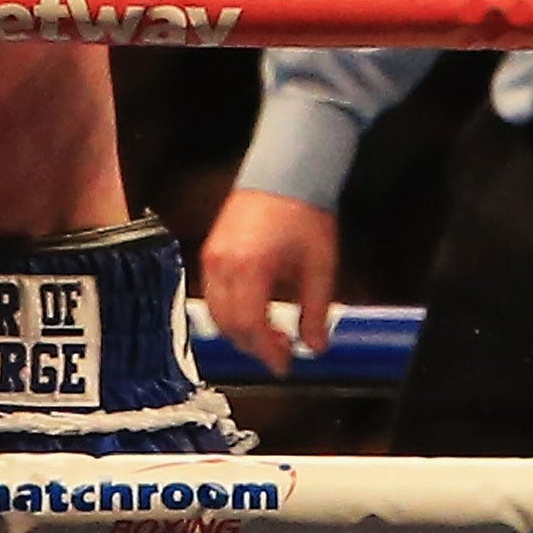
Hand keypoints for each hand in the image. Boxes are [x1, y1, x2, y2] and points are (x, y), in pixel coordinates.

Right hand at [200, 188, 338, 378]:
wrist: (287, 169)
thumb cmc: (305, 212)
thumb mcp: (321, 266)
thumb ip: (317, 311)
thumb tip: (315, 347)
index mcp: (251, 269)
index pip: (251, 327)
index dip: (267, 352)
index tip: (284, 364)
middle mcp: (224, 264)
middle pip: (230, 324)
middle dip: (254, 346)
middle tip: (279, 353)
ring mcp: (212, 255)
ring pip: (216, 311)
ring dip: (240, 330)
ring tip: (269, 334)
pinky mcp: (211, 248)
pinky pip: (212, 292)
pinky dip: (229, 310)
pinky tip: (253, 310)